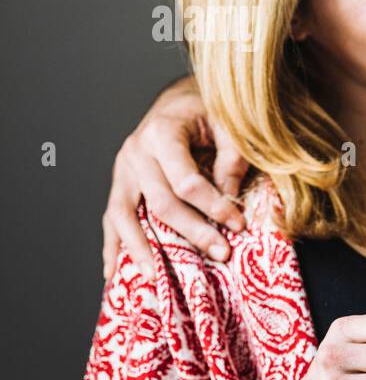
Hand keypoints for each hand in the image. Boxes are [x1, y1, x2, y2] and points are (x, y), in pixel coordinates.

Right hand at [102, 77, 248, 280]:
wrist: (179, 102)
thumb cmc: (208, 113)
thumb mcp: (228, 125)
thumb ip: (232, 158)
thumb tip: (229, 197)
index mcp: (162, 133)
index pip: (186, 181)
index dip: (214, 206)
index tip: (238, 225)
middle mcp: (136, 153)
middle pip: (160, 203)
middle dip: (192, 232)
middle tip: (221, 254)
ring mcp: (122, 170)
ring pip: (125, 216)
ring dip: (143, 249)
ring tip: (158, 278)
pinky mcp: (120, 185)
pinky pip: (111, 219)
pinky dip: (113, 246)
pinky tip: (113, 272)